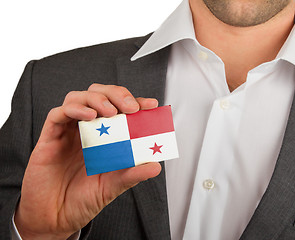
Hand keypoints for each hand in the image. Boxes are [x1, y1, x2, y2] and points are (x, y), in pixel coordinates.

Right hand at [15, 84, 160, 239]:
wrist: (55, 219)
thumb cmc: (83, 200)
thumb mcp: (113, 186)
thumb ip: (132, 174)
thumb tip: (156, 166)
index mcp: (103, 137)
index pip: (120, 110)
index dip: (135, 102)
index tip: (151, 105)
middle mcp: (86, 129)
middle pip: (99, 94)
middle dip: (117, 94)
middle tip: (130, 107)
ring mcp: (67, 132)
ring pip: (78, 98)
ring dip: (96, 99)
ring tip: (110, 111)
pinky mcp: (49, 138)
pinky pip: (57, 114)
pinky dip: (74, 109)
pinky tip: (89, 116)